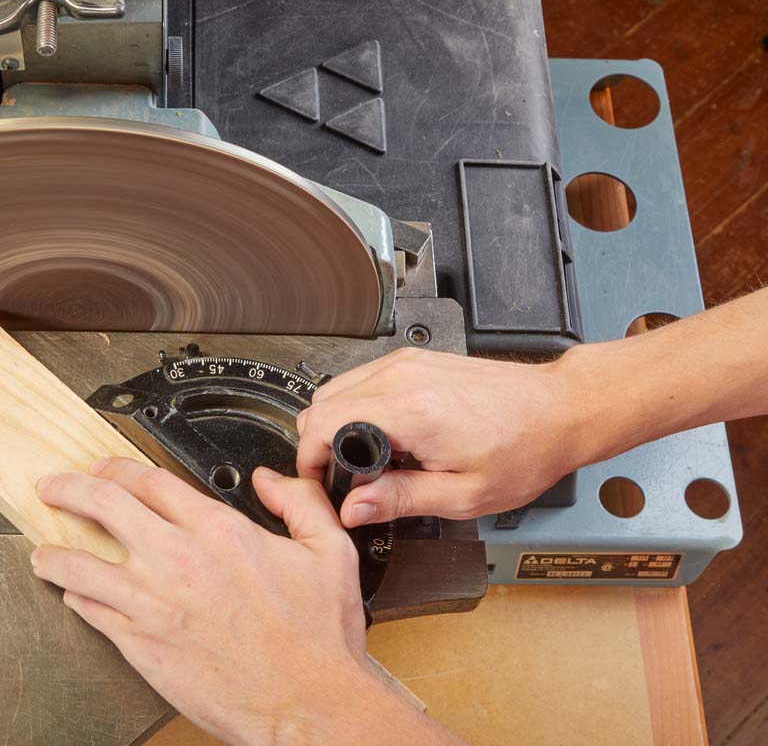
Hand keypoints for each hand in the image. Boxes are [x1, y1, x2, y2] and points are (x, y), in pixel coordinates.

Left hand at [31, 457, 451, 744]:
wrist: (309, 704)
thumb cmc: (319, 638)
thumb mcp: (329, 552)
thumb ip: (299, 503)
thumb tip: (270, 480)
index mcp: (219, 531)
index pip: (150, 481)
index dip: (119, 469)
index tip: (105, 468)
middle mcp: (178, 560)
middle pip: (103, 505)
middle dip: (69, 489)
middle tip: (53, 488)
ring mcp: (152, 603)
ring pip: (80, 563)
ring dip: (55, 552)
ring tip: (44, 552)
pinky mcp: (141, 644)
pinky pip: (91, 611)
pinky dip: (76, 597)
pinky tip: (73, 595)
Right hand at [296, 348, 583, 525]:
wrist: (559, 409)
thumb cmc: (524, 449)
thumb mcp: (463, 495)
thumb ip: (400, 500)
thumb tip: (352, 508)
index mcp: (412, 412)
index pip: (323, 423)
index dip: (309, 458)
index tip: (322, 482)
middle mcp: (402, 378)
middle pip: (321, 403)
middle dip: (320, 444)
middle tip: (346, 477)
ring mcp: (406, 363)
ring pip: (337, 388)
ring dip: (338, 425)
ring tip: (371, 458)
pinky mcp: (413, 359)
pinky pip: (362, 380)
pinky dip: (358, 407)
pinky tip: (388, 434)